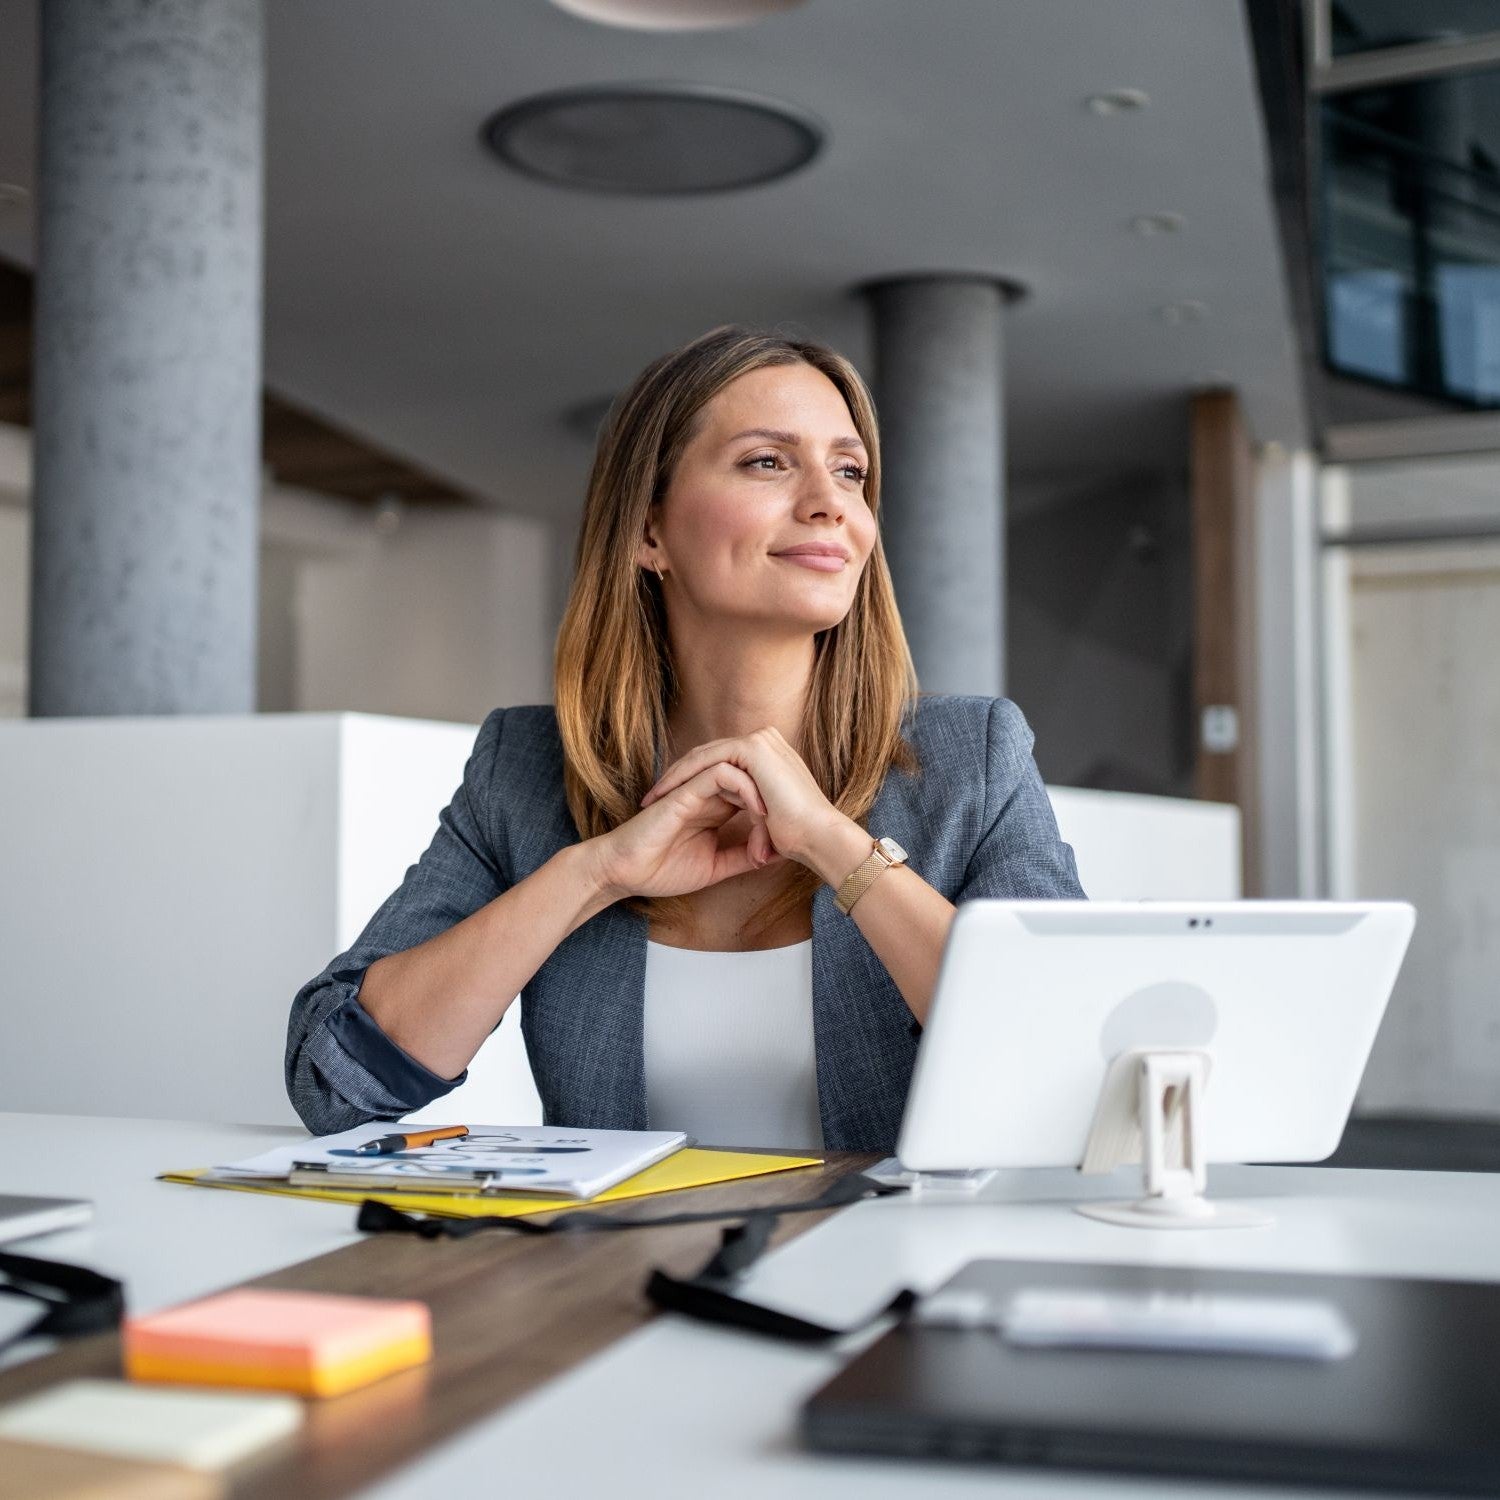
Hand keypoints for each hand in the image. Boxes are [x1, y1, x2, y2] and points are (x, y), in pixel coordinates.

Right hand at [587, 759, 785, 901]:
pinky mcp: (685, 790)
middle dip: (776, 800)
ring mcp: (697, 788)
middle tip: (787, 831)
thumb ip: (743, 857)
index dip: (777, 814)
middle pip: (754, 778)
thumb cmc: (662, 870)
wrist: (626, 874)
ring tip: (775, 820)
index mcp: (717, 808)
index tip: (788, 845)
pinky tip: (758, 810)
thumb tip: (777, 856)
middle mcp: (709, 793)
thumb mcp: (716, 867)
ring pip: (741, 769)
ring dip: (765, 791)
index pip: (756, 794)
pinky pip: (721, 773)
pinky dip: (745, 787)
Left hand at [640, 727, 854, 877]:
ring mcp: (759, 742)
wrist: (819, 838)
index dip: (691, 782)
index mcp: (768, 758)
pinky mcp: (752, 748)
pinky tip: (668, 794)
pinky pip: (707, 759)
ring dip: (675, 776)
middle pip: (707, 756)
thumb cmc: (799, 839)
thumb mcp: (769, 822)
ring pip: (703, 755)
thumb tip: (748, 838)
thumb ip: (753, 816)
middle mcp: (764, 743)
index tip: (667, 804)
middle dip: (677, 777)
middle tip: (651, 799)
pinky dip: (685, 776)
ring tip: (653, 798)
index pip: (718, 763)